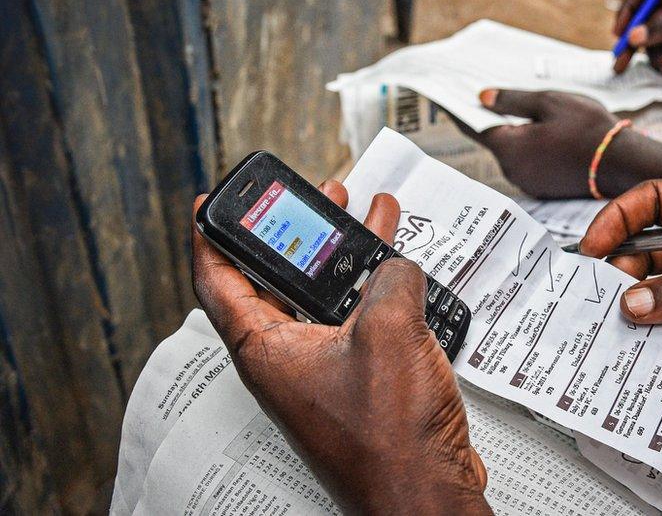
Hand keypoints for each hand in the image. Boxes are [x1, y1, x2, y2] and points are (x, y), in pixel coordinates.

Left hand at [192, 181, 489, 513]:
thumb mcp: (387, 330)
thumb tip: (396, 265)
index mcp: (267, 350)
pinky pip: (360, 321)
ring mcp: (326, 372)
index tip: (209, 204)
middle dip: (299, 234)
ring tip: (365, 217)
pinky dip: (377, 290)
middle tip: (313, 201)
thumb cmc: (389, 438)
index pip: (217, 280)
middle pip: (278, 281)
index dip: (210, 235)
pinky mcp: (361, 381)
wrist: (425, 492)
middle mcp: (288, 361)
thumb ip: (389, 278)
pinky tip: (402, 273)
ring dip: (346, 258)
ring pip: (325, 298)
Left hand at [465, 88, 618, 197]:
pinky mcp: (542, 187)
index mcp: (510, 149)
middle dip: (488, 118)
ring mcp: (528, 182)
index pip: (473, 126)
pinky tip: (537, 130)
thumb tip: (483, 98)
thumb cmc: (588, 129)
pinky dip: (526, 145)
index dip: (459, 109)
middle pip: (493, 139)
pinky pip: (526, 161)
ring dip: (511, 132)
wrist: (621, 163)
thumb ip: (511, 100)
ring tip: (514, 108)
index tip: (445, 96)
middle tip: (481, 94)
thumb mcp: (548, 102)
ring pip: (511, 151)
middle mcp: (513, 171)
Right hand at [578, 180, 661, 400]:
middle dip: (622, 268)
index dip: (622, 218)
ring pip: (660, 293)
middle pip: (652, 250)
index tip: (593, 245)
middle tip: (597, 296)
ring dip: (635, 307)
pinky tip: (640, 351)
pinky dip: (657, 340)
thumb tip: (636, 301)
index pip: (661, 202)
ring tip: (610, 326)